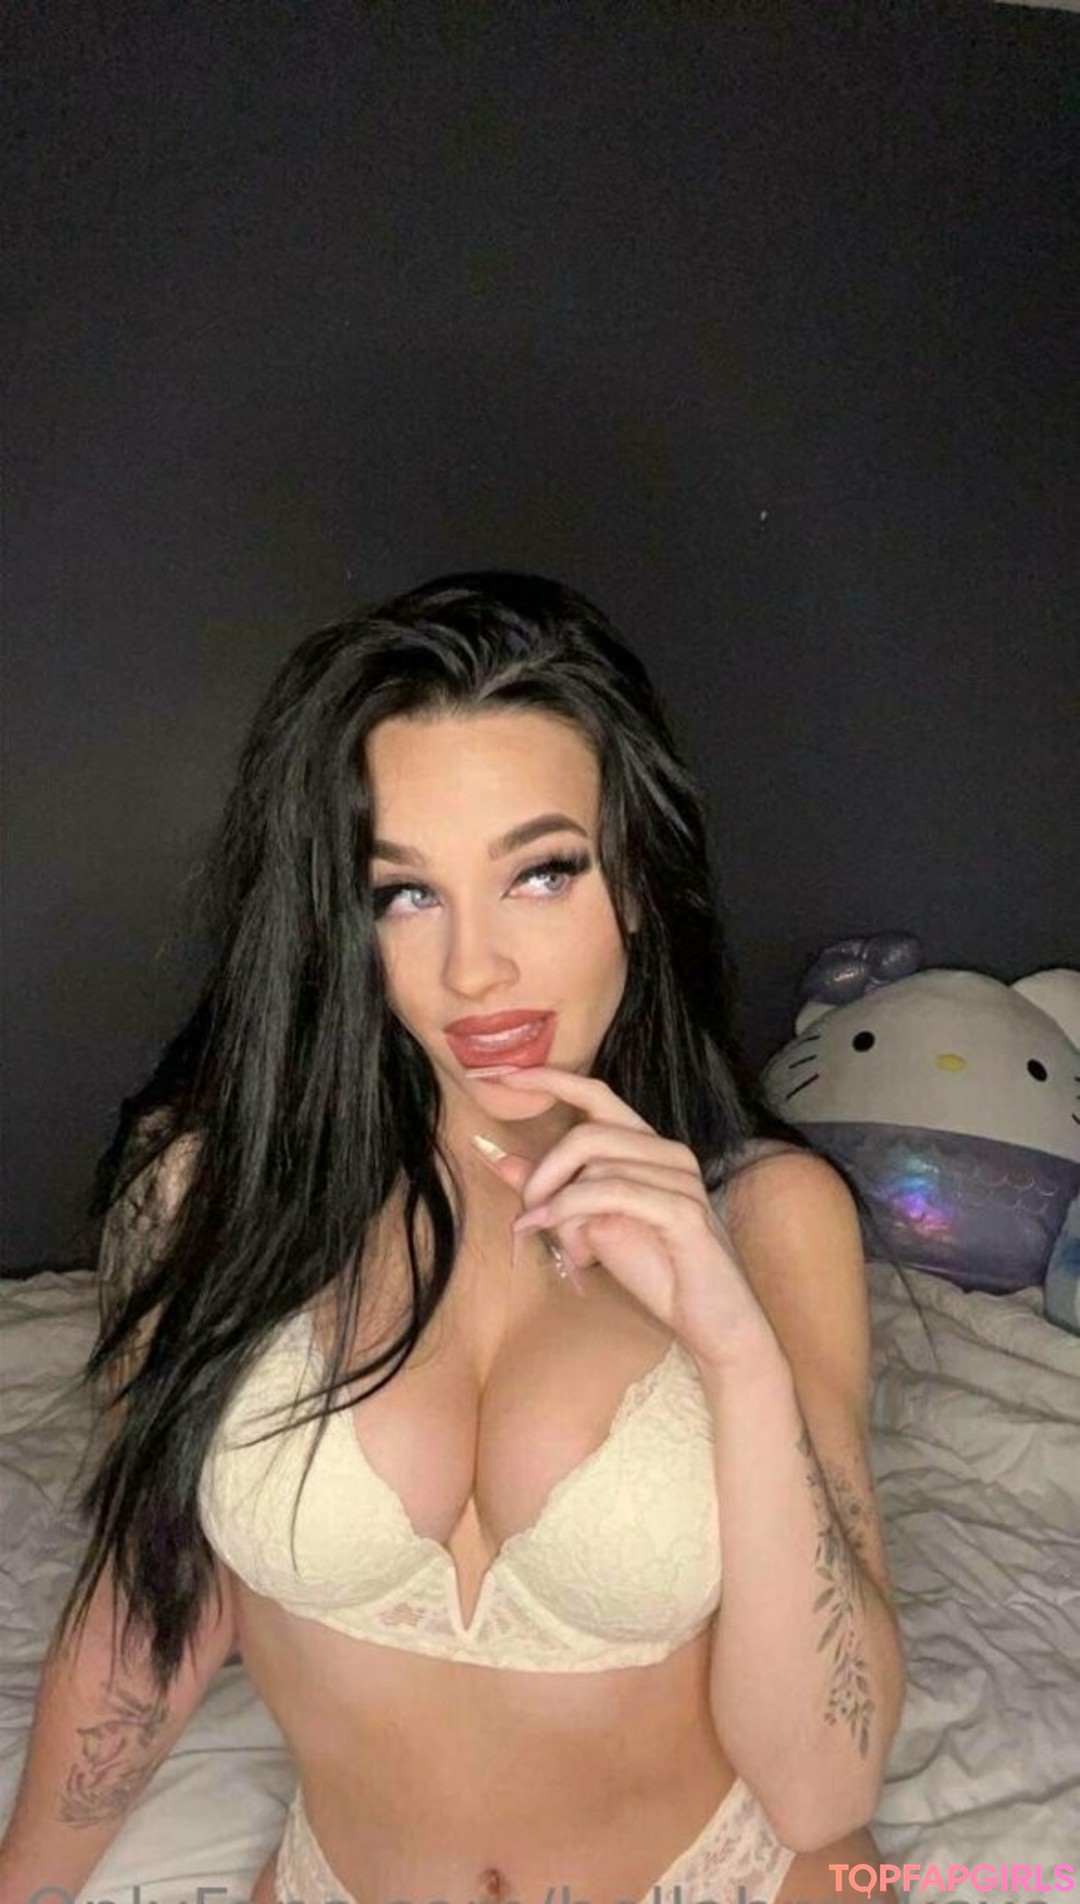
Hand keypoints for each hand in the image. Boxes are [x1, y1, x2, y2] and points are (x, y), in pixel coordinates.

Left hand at [471, 1065, 773, 1371]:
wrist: (712, 1320)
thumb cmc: (657, 1270)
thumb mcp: (591, 1226)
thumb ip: (554, 1190)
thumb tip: (500, 1158)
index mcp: (648, 1147)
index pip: (596, 1094)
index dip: (549, 1080)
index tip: (500, 1076)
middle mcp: (667, 1152)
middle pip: (587, 1133)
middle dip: (544, 1172)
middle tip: (525, 1214)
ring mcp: (679, 1178)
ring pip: (595, 1167)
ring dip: (560, 1209)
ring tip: (559, 1247)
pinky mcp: (682, 1209)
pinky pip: (612, 1194)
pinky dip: (576, 1214)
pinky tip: (569, 1246)